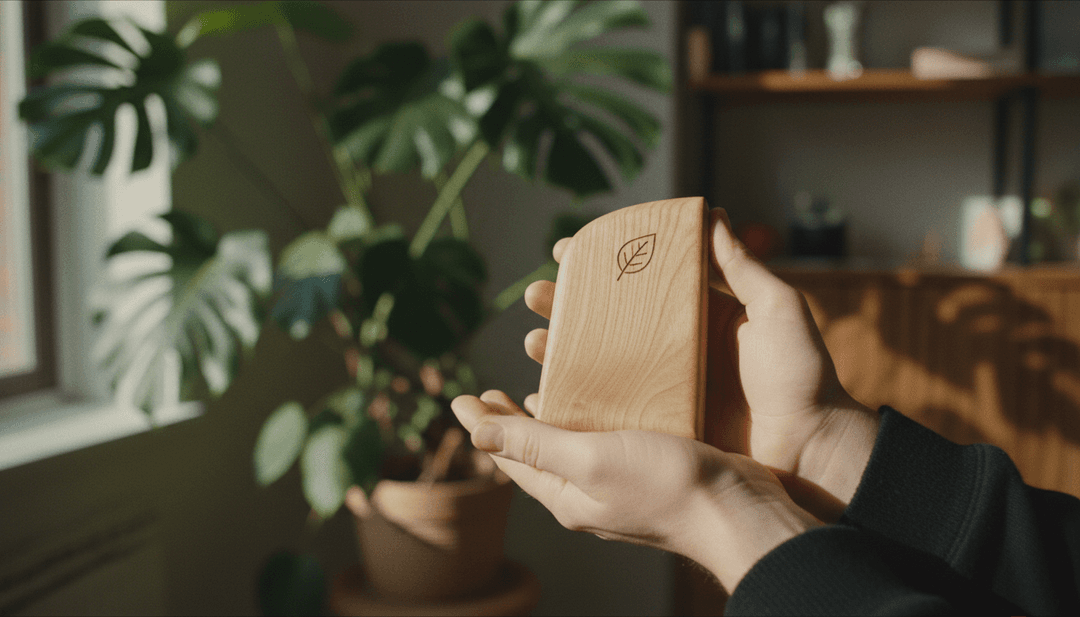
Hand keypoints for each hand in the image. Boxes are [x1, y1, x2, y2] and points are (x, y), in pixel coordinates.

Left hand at [451, 391, 820, 591]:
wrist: (738, 510)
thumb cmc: (665, 487)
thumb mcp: (591, 459)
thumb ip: (535, 444)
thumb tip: (477, 434)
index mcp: (566, 495)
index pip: (511, 458)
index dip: (484, 425)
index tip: (461, 398)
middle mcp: (588, 492)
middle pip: (537, 451)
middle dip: (512, 422)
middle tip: (492, 393)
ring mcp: (620, 482)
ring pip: (574, 443)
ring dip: (552, 414)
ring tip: (538, 387)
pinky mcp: (651, 466)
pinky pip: (609, 438)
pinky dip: (594, 414)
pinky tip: (602, 397)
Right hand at [523, 209, 880, 519]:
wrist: (812, 450)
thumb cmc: (802, 377)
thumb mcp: (777, 310)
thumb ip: (742, 267)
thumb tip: (713, 215)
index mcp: (696, 316)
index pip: (638, 281)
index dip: (598, 265)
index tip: (565, 250)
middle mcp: (672, 350)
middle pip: (604, 321)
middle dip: (564, 307)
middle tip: (535, 296)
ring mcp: (662, 390)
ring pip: (596, 365)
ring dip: (559, 352)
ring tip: (533, 343)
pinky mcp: (658, 427)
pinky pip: (606, 412)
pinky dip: (573, 404)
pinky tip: (545, 397)